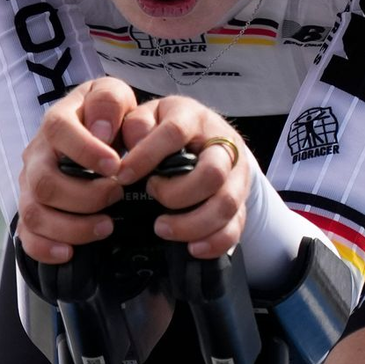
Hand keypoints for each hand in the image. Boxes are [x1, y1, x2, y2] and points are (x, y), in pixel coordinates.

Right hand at [16, 78, 134, 262]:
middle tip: (116, 196)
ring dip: (72, 227)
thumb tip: (102, 130)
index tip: (116, 167)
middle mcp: (37, 155)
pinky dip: (45, 248)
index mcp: (57, 122)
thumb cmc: (104, 116)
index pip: (58, 131)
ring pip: (34, 214)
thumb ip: (108, 101)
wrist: (93, 130)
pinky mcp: (32, 209)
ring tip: (105, 226)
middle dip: (85, 197)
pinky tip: (70, 252)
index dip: (86, 151)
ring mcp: (29, 185)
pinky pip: (26, 236)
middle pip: (45, 183)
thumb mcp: (111, 94)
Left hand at [117, 96, 248, 258]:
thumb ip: (136, 125)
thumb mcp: (151, 115)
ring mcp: (236, 174)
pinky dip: (215, 241)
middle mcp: (222, 145)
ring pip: (226, 203)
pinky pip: (236, 226)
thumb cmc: (171, 128)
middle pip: (212, 173)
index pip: (175, 133)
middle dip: (177, 194)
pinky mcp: (242, 200)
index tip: (122, 176)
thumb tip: (129, 145)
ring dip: (193, 223)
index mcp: (194, 118)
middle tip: (152, 196)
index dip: (146, 156)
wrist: (209, 136)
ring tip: (163, 229)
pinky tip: (193, 247)